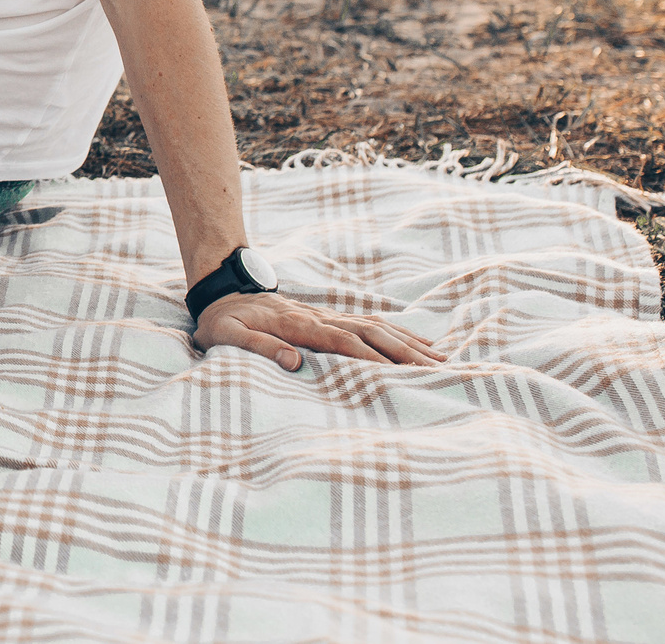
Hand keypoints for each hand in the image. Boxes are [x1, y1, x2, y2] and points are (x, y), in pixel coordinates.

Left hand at [193, 293, 445, 368]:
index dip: (373, 357)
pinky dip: (397, 332)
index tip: (402, 373)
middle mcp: (320, 317)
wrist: (222, 292)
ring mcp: (327, 315)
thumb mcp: (228, 335)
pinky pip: (369, 323)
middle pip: (370, 332)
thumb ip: (257, 347)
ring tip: (441, 358)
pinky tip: (419, 342)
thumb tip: (292, 362)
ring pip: (376, 326)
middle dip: (405, 350)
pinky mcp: (329, 318)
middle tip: (438, 369)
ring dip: (408, 342)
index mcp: (298, 325)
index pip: (344, 342)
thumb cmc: (223, 321)